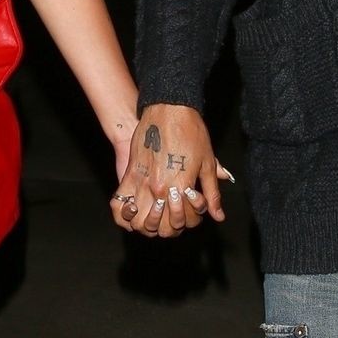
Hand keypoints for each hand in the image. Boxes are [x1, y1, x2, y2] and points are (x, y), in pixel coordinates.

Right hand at [109, 105, 229, 238]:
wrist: (168, 109)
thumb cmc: (190, 132)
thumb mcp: (207, 163)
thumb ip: (211, 193)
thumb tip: (218, 215)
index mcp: (181, 187)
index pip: (184, 221)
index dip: (191, 220)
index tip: (192, 208)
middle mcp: (159, 189)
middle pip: (162, 227)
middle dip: (172, 227)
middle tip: (177, 215)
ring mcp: (141, 183)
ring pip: (140, 222)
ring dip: (149, 226)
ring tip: (158, 216)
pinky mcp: (128, 175)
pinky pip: (119, 206)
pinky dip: (125, 216)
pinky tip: (135, 212)